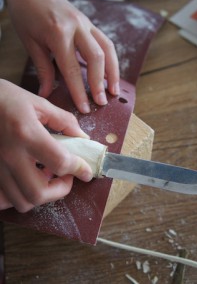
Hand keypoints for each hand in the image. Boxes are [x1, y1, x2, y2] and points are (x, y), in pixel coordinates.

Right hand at [0, 80, 92, 212]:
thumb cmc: (5, 98)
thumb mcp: (38, 103)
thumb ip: (64, 121)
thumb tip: (82, 138)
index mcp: (26, 133)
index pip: (60, 162)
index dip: (79, 169)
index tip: (86, 171)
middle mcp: (10, 155)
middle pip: (39, 193)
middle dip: (60, 189)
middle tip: (66, 176)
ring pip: (21, 201)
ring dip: (41, 195)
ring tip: (46, 177)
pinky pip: (4, 200)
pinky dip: (19, 197)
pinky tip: (25, 182)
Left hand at [3, 0, 119, 112]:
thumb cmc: (26, 14)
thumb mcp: (30, 43)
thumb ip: (43, 69)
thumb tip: (47, 93)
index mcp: (58, 34)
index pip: (72, 69)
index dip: (80, 92)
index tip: (85, 108)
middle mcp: (76, 27)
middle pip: (96, 58)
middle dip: (100, 83)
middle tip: (102, 102)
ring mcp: (85, 23)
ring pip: (107, 49)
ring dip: (113, 72)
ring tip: (114, 90)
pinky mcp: (89, 23)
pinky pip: (105, 42)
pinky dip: (110, 59)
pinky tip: (110, 72)